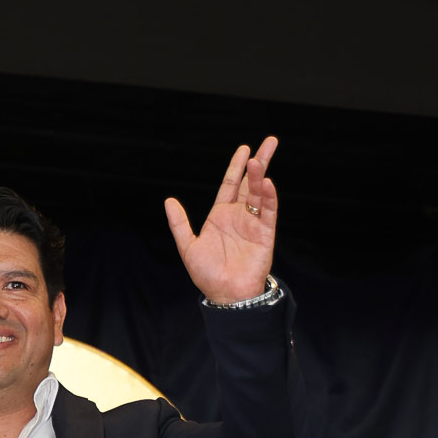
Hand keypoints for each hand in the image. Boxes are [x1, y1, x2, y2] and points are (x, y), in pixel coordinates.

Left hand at [164, 137, 277, 303]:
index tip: (244, 149)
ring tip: (259, 160)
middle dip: (258, 162)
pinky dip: (269, 198)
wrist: (226, 296)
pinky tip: (267, 184)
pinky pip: (269, 212)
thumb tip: (169, 200)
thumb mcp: (188, 246)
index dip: (236, 167)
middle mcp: (239, 216)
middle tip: (269, 142)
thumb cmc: (207, 275)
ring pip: (258, 194)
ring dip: (259, 177)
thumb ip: (179, 224)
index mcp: (220, 216)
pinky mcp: (265, 234)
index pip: (230, 185)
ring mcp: (253, 224)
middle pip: (249, 184)